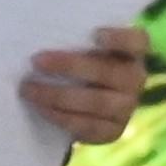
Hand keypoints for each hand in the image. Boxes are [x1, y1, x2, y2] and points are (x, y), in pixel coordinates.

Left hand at [19, 20, 152, 146]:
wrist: (85, 99)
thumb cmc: (81, 60)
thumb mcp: (83, 45)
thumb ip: (74, 39)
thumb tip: (39, 34)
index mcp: (133, 51)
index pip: (136, 41)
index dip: (119, 38)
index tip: (95, 34)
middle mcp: (136, 78)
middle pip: (107, 72)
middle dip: (69, 66)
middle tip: (36, 61)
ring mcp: (128, 107)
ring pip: (96, 102)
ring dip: (58, 96)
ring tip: (29, 89)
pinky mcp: (114, 130)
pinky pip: (89, 126)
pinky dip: (62, 118)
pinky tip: (41, 109)